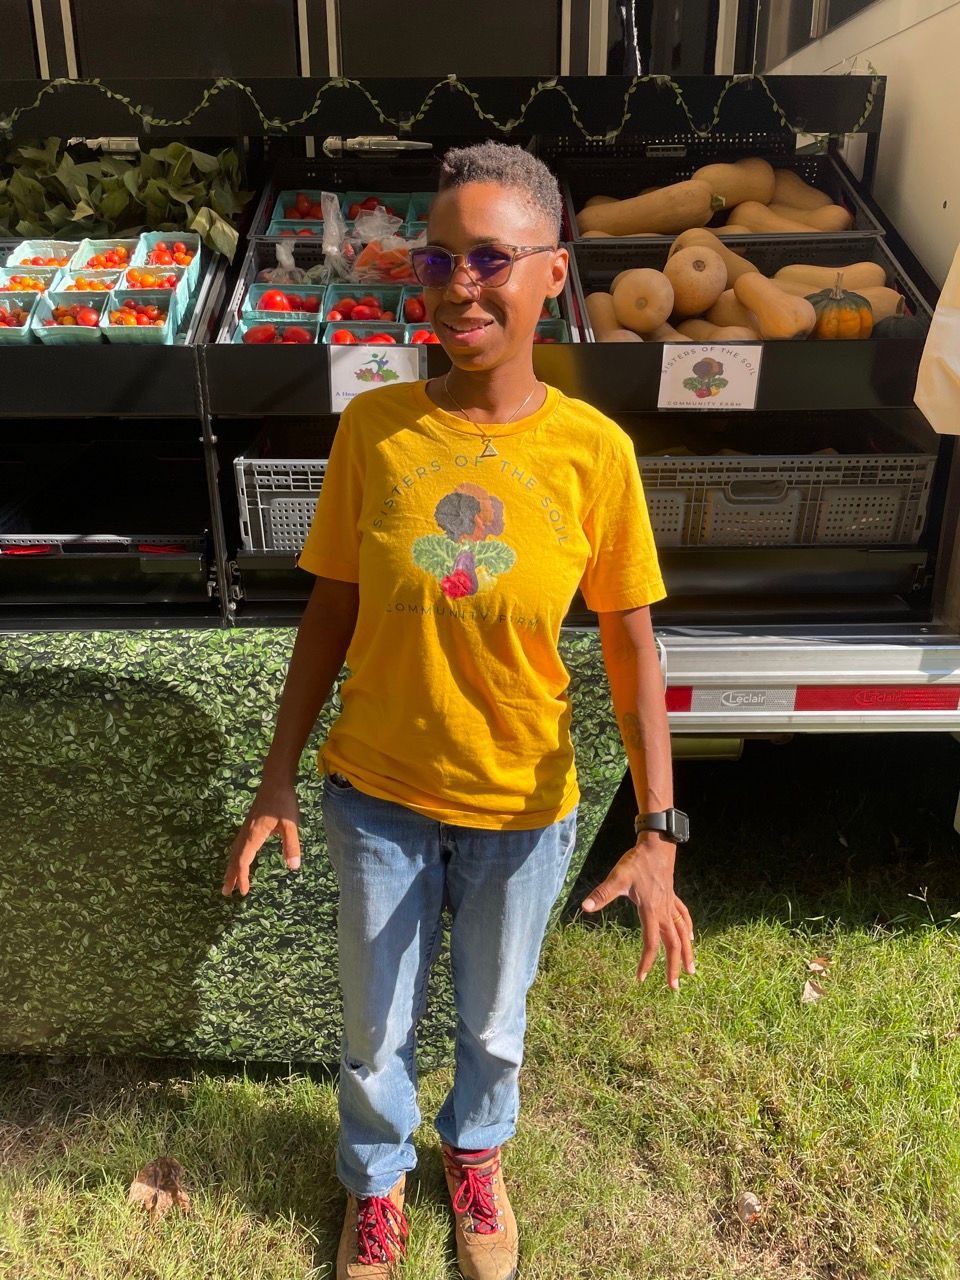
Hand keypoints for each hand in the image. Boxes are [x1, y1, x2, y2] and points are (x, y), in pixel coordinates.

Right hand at [222, 782, 301, 896]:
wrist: (275, 781)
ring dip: (231, 867)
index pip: (244, 861)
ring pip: (235, 852)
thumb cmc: (283, 802)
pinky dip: (235, 857)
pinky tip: (239, 859)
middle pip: (234, 858)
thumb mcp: (290, 824)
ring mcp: (246, 828)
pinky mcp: (250, 825)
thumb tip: (293, 867)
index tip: (243, 892)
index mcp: (254, 835)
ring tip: (229, 880)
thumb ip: (291, 845)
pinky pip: (238, 845)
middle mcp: (246, 833)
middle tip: (226, 892)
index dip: (242, 877)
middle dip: (230, 876)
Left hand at [581, 834, 695, 988]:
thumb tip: (585, 907)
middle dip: (673, 967)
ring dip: (687, 953)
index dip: (647, 962)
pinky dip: (688, 929)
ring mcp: (670, 905)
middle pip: (672, 945)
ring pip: (683, 934)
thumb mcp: (617, 878)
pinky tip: (691, 938)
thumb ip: (602, 894)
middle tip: (674, 988)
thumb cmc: (636, 862)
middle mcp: (664, 912)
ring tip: (691, 971)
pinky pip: (684, 917)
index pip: (651, 943)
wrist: (657, 846)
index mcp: (651, 911)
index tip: (641, 978)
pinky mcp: (672, 897)